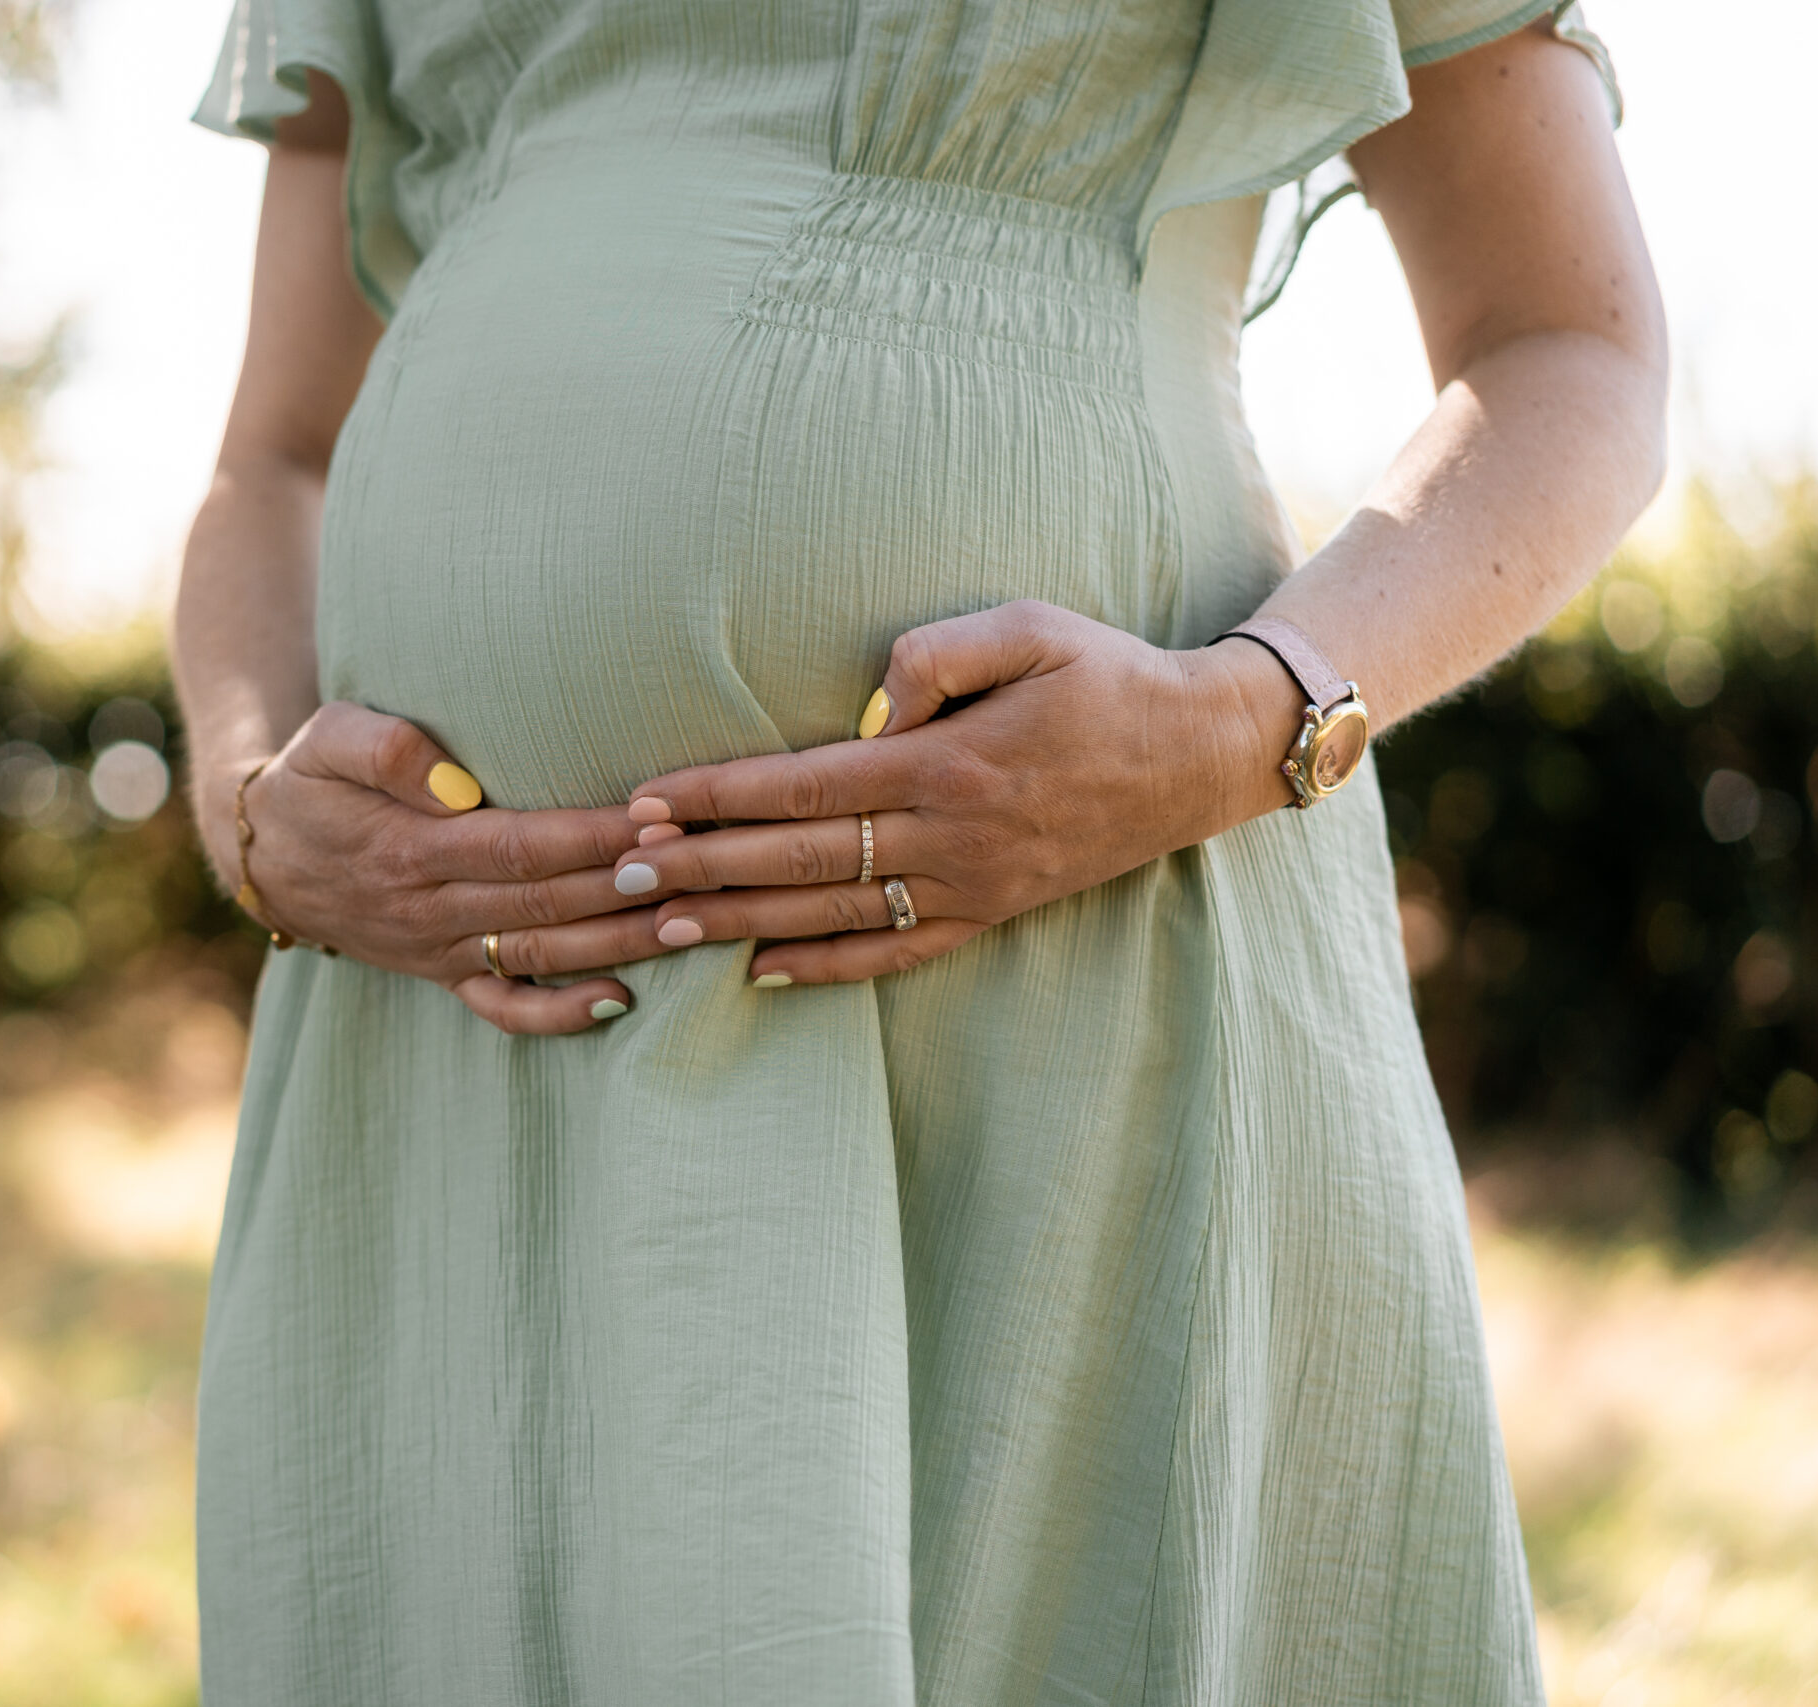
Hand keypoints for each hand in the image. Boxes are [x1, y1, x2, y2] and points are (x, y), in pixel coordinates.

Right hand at [225, 702, 672, 1032]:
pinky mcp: (443, 972)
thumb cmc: (310, 778)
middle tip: (698, 866)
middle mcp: (430, 908)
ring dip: (618, 943)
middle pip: (546, 903)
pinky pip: (503, 1007)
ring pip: (541, 953)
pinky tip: (620, 1001)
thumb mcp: (326, 738)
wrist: (262, 852)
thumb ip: (384, 750)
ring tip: (690, 922)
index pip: (519, 846)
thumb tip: (455, 781)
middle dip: (627, 886)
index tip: (655, 819)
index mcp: (409, 850)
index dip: (591, 837)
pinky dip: (558, 1014)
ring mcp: (439, 948)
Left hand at [607, 601, 1300, 984]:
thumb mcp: (1033, 627)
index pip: (806, 784)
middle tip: (617, 876)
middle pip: (798, 858)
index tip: (647, 804)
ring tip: (659, 928)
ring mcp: (968, 886)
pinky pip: (891, 952)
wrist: (1200, 754)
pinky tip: (757, 972)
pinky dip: (822, 968)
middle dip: (700, 866)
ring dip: (738, 922)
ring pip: (830, 914)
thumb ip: (942, 650)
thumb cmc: (1107, 675)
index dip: (718, 796)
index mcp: (949, 762)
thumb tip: (872, 694)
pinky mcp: (987, 914)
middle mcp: (950, 836)